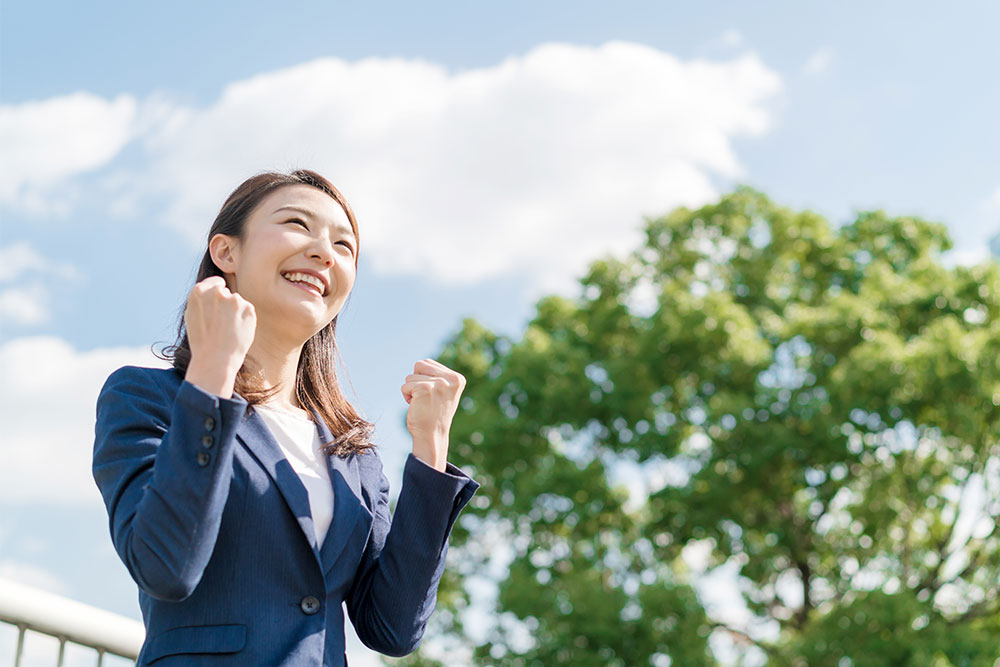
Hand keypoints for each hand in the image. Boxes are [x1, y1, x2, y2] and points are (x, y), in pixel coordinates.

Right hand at [183, 276, 256, 397]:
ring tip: (227, 330)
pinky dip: (245, 319)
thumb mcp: (192, 315)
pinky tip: (237, 331)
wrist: (216, 358)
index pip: (216, 282)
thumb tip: (212, 289)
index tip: (219, 301)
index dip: (218, 291)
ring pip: (238, 303)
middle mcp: (217, 292)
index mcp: (199, 291)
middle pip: (227, 293)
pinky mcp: (248, 308)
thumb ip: (201, 299)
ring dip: (235, 312)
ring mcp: (234, 299)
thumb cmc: (202, 340)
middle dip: (226, 304)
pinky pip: (247, 311)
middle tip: (220, 324)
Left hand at [401, 358, 465, 470]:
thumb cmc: (434, 414)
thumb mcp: (443, 392)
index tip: (431, 394)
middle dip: (416, 380)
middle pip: (419, 365)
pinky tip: (416, 407)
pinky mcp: (424, 389)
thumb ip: (438, 376)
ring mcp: (438, 383)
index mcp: (457, 378)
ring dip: (411, 390)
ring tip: (422, 403)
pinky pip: (405, 386)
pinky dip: (406, 397)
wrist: (432, 435)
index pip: (428, 363)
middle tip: (425, 398)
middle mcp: (451, 379)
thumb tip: (422, 363)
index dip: (424, 378)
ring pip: (410, 376)